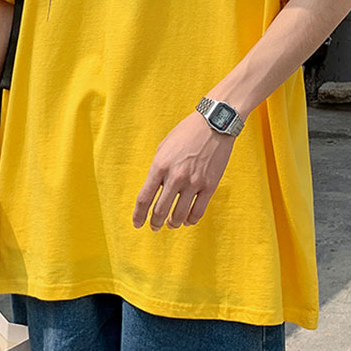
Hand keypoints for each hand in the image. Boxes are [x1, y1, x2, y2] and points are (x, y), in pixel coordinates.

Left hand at [133, 110, 235, 230]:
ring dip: (172, 224)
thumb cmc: (186, 133)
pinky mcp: (209, 186)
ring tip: (171, 224)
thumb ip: (158, 169)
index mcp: (160, 166)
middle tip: (154, 226)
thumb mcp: (164, 148)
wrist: (213, 124)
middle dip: (155, 222)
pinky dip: (190, 220)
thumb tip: (154, 189)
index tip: (137, 223)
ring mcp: (193, 183)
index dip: (138, 215)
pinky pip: (198, 211)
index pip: (144, 198)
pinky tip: (187, 220)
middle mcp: (175, 177)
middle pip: (160, 210)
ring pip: (179, 215)